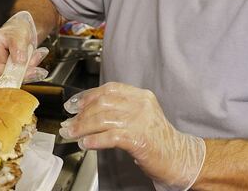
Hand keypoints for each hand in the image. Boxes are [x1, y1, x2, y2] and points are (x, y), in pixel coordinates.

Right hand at [0, 11, 49, 87]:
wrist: (25, 30)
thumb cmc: (18, 29)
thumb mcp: (20, 34)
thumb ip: (19, 47)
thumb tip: (19, 62)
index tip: (3, 86)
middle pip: (2, 75)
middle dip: (18, 75)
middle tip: (33, 70)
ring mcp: (4, 67)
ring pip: (15, 77)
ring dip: (28, 71)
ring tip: (36, 55)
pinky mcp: (13, 72)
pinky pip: (23, 76)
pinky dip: (32, 70)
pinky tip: (37, 56)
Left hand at [59, 82, 205, 190]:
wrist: (179, 157)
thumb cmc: (157, 139)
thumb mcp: (140, 116)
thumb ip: (119, 110)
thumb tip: (88, 112)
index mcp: (141, 96)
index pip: (108, 89)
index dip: (87, 96)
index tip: (73, 104)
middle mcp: (141, 105)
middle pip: (102, 103)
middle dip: (81, 113)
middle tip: (68, 122)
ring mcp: (140, 121)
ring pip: (102, 119)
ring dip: (82, 127)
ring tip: (71, 134)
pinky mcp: (139, 139)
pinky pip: (110, 137)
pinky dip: (94, 140)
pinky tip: (85, 143)